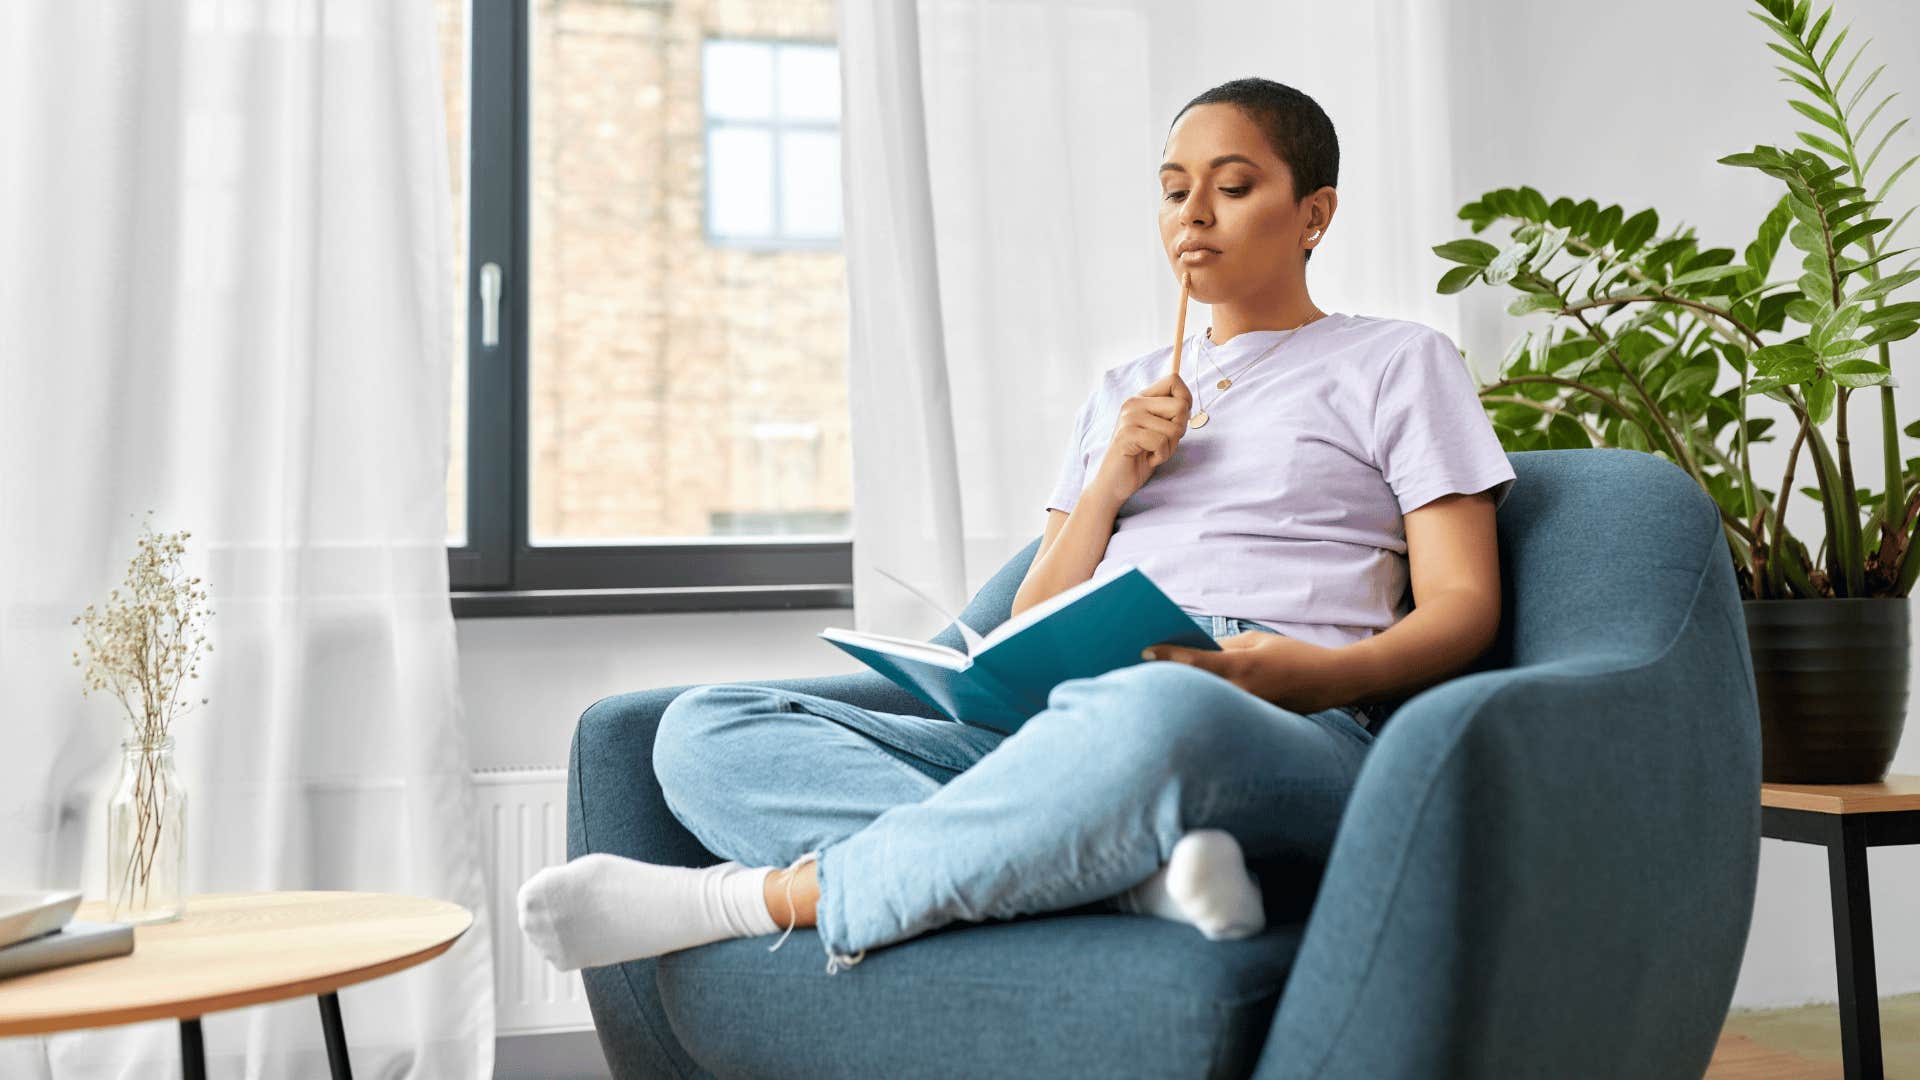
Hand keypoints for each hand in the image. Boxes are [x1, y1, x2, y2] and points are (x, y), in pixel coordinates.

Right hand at [1088, 372, 1193, 504]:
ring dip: (1169, 448)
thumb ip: (1169, 413)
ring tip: (1153, 452)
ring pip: (1174, 428)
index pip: (1173, 380)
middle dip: (1180, 430)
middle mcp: (1133, 403)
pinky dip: (1161, 456)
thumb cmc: (1140, 457)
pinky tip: (1148, 459)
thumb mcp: (1158, 429)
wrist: (1114, 482)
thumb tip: (1186, 402)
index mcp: (1141, 398)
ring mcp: (1129, 418)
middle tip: (1163, 442)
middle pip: (1180, 406)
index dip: (1186, 400)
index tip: (1178, 420)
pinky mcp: (1127, 435)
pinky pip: (1161, 442)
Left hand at [1140, 631, 1341, 713]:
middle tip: (1135, 668)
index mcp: (1243, 667)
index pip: (1196, 661)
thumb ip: (1224, 647)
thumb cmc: (1293, 656)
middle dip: (1167, 677)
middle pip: (1193, 686)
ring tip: (1151, 687)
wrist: (1331, 683)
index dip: (1167, 654)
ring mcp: (1247, 712)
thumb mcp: (1258, 642)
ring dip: (1181, 694)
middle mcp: (1242, 693)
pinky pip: (1220, 713)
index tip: (1143, 650)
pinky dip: (1202, 707)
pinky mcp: (1252, 724)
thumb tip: (1192, 652)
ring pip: (1204, 703)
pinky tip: (1184, 703)